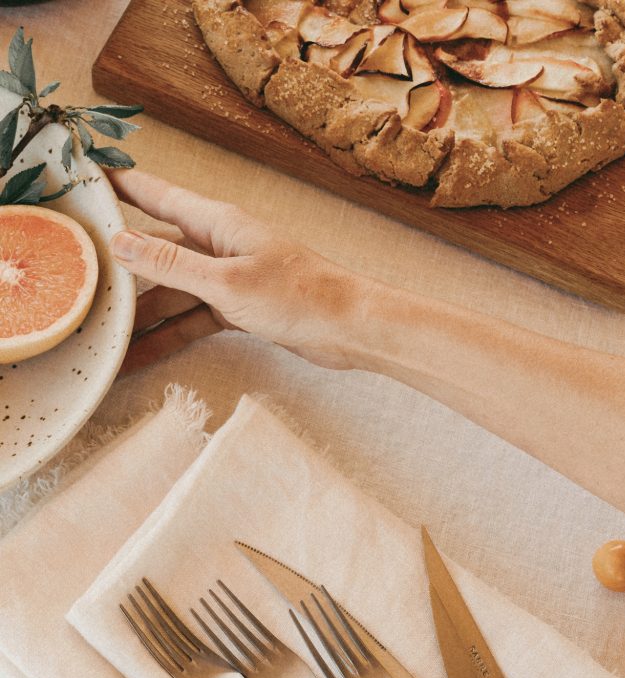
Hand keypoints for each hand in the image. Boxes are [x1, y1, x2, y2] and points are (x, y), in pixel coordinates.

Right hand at [108, 169, 357, 372]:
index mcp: (217, 224)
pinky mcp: (240, 308)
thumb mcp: (226, 281)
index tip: (86, 179)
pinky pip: (194, 318)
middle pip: (157, 252)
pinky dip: (170, 335)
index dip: (121, 187)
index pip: (157, 197)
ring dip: (143, 314)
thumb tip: (122, 241)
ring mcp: (229, 278)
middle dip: (121, 268)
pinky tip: (143, 354)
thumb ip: (172, 263)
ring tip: (104, 336)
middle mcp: (219, 246)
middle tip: (79, 281)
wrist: (349, 328)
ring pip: (173, 292)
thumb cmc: (300, 295)